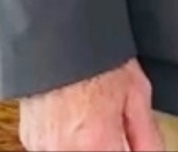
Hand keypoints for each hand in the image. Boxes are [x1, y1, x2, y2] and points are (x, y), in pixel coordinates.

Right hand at [19, 59, 162, 150]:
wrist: (58, 38)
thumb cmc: (97, 58)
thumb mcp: (136, 92)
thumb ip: (146, 133)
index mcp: (96, 142)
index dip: (129, 150)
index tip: (131, 143)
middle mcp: (65, 149)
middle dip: (108, 146)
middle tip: (113, 126)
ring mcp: (43, 146)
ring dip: (88, 144)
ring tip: (95, 116)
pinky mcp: (30, 139)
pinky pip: (55, 147)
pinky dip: (68, 139)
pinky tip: (77, 117)